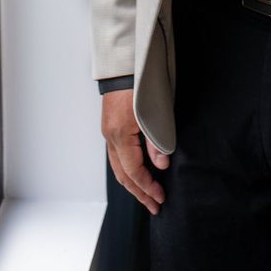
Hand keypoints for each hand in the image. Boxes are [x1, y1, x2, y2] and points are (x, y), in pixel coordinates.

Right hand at [101, 89, 170, 214]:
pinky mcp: (111, 126)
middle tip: (155, 206)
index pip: (134, 171)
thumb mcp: (155, 113)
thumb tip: (161, 165)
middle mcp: (110, 137)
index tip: (161, 198)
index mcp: (120, 135)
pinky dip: (128, 169)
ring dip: (133, 184)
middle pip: (123, 175)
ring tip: (147, 196)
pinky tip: (138, 174)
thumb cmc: (141, 84)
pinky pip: (118, 156)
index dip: (148, 187)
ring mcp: (108, 132)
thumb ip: (157, 141)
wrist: (125, 64)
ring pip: (118, 167)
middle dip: (139, 193)